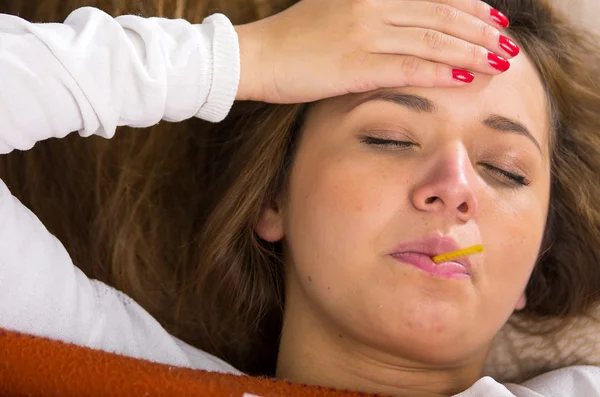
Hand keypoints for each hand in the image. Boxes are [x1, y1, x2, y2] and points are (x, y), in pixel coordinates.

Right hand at [234, 0, 519, 103]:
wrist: (257, 56)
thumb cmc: (292, 37)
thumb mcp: (334, 10)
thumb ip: (371, 12)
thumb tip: (402, 23)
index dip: (470, 6)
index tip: (495, 19)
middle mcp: (373, 6)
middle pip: (441, 16)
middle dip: (480, 31)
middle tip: (507, 45)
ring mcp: (366, 34)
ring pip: (432, 41)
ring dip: (470, 52)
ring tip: (499, 63)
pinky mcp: (356, 65)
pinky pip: (408, 68)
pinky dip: (439, 73)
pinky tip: (464, 79)